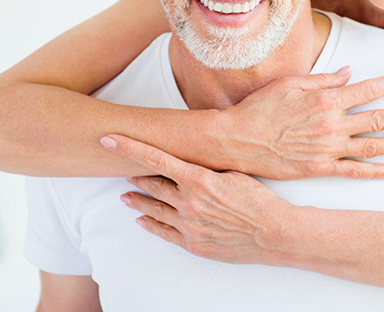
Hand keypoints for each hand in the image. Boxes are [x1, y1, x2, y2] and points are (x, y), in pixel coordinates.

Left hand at [102, 134, 288, 264]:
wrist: (273, 232)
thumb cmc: (258, 199)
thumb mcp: (233, 173)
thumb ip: (207, 169)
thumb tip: (190, 162)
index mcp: (199, 179)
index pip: (156, 159)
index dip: (130, 148)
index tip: (110, 139)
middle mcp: (189, 202)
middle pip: (153, 184)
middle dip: (134, 175)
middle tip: (121, 168)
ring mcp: (188, 225)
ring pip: (154, 209)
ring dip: (137, 200)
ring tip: (124, 194)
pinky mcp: (192, 244)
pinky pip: (163, 232)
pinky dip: (149, 223)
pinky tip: (140, 218)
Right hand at [223, 68, 383, 179]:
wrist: (238, 139)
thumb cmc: (261, 107)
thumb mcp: (290, 83)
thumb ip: (323, 79)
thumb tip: (349, 74)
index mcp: (326, 99)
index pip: (368, 90)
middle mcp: (333, 124)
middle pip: (378, 119)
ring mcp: (328, 148)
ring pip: (372, 146)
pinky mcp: (319, 168)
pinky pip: (353, 171)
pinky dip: (375, 172)